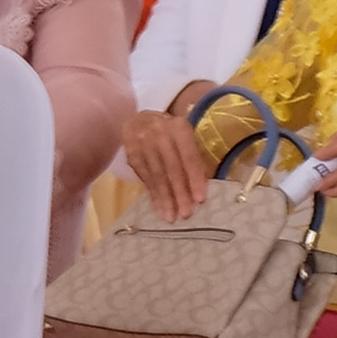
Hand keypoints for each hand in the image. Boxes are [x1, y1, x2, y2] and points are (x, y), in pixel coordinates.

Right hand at [122, 94, 224, 215]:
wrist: (138, 120)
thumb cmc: (171, 131)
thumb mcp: (185, 134)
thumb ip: (194, 154)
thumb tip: (204, 183)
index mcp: (179, 128)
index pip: (188, 157)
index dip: (194, 179)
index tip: (200, 200)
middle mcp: (159, 135)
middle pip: (171, 169)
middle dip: (179, 193)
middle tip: (186, 214)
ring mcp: (142, 146)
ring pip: (156, 176)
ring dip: (165, 199)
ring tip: (171, 217)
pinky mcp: (132, 156)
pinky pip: (145, 179)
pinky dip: (153, 195)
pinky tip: (159, 208)